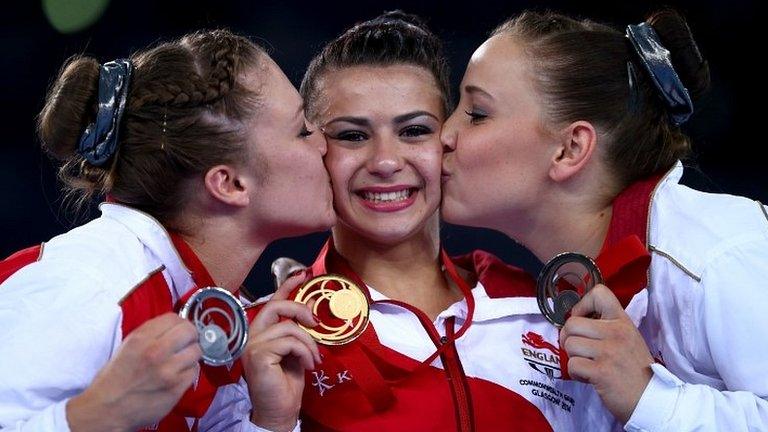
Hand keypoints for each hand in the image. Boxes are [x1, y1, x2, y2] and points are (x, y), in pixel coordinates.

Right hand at [67, 312, 201, 431]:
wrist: (107, 409)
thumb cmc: (116, 378)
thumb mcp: (127, 347)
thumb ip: (151, 334)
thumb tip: (175, 326)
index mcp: (140, 339)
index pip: (173, 318)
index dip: (179, 323)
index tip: (179, 329)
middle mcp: (155, 352)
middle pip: (189, 332)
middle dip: (190, 336)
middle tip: (186, 343)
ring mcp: (168, 371)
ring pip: (196, 351)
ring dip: (191, 355)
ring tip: (182, 361)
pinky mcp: (176, 389)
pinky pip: (194, 372)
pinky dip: (189, 372)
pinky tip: (179, 375)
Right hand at [243, 272, 319, 431]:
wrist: (280, 411)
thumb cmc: (286, 384)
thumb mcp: (297, 351)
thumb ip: (298, 330)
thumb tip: (311, 306)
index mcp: (260, 333)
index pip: (272, 303)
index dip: (286, 286)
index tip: (303, 274)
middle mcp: (252, 336)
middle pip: (277, 307)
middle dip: (300, 310)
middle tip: (316, 324)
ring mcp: (252, 346)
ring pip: (289, 328)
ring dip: (309, 344)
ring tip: (313, 359)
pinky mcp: (258, 355)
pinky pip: (289, 342)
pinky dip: (304, 352)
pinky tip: (308, 365)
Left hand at [559, 284, 652, 423]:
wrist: (651, 399)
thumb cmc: (635, 369)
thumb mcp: (627, 338)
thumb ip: (606, 327)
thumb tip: (575, 321)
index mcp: (622, 321)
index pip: (599, 293)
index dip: (581, 305)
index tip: (583, 320)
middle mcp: (616, 332)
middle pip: (572, 323)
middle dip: (568, 338)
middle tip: (579, 350)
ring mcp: (609, 352)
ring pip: (569, 344)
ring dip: (573, 357)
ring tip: (587, 365)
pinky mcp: (601, 371)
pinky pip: (572, 365)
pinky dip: (576, 374)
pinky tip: (589, 377)